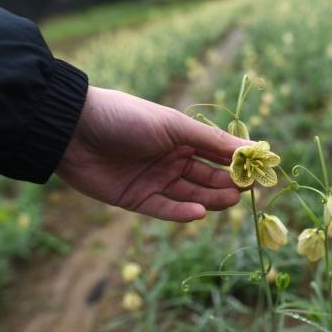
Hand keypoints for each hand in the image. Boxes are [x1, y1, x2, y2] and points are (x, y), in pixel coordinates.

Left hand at [56, 86, 250, 221]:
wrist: (72, 130)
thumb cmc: (127, 118)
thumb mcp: (173, 125)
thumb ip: (211, 141)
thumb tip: (251, 147)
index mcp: (181, 137)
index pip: (216, 153)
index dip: (237, 163)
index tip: (259, 174)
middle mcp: (170, 158)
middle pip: (206, 176)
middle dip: (226, 184)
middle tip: (245, 192)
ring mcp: (154, 179)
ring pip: (189, 194)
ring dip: (210, 198)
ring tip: (230, 201)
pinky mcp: (136, 199)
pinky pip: (164, 208)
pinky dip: (181, 212)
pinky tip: (199, 212)